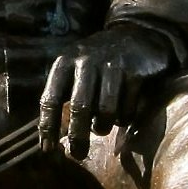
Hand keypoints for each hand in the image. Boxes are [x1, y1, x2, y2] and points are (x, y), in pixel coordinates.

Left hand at [38, 26, 174, 159]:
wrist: (139, 34)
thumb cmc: (100, 62)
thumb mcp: (75, 70)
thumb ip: (63, 95)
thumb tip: (49, 137)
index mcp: (65, 62)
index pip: (50, 99)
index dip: (48, 127)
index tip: (48, 150)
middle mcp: (86, 61)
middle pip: (79, 107)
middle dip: (77, 136)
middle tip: (78, 154)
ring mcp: (113, 65)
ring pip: (106, 110)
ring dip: (103, 126)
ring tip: (102, 128)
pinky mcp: (136, 71)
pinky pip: (128, 108)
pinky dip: (125, 118)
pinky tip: (124, 115)